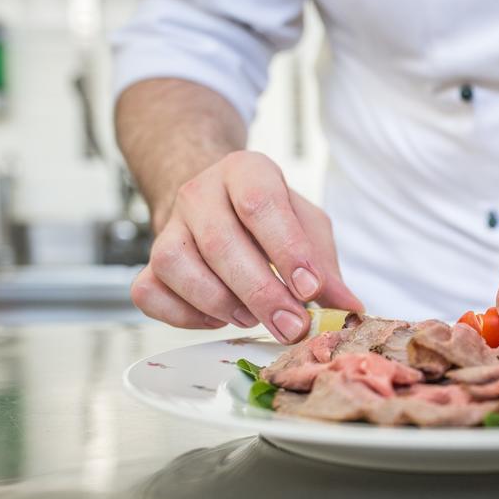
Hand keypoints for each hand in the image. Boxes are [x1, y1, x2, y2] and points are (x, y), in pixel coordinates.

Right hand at [130, 151, 363, 343]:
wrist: (217, 203)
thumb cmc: (269, 217)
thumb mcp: (306, 227)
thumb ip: (325, 266)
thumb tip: (349, 307)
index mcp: (246, 171)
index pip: (260, 203)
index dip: (286, 248)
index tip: (309, 289)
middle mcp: (200, 193)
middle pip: (220, 241)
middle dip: (261, 292)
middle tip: (291, 326)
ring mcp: (168, 226)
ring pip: (175, 264)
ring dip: (219, 302)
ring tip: (253, 319)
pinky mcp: (148, 261)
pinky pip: (149, 292)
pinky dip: (182, 315)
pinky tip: (217, 319)